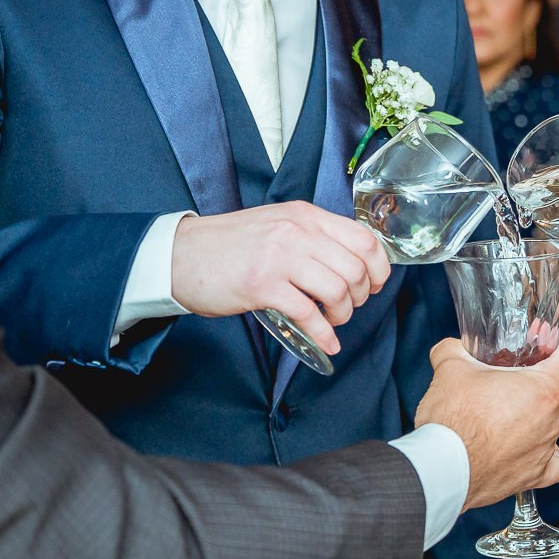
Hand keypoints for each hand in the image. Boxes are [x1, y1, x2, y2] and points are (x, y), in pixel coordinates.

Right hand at [169, 203, 389, 354]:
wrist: (180, 254)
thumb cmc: (230, 245)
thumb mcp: (278, 224)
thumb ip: (312, 236)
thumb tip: (351, 262)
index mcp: (305, 215)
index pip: (364, 238)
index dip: (379, 267)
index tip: (374, 284)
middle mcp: (297, 231)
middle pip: (356, 267)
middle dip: (362, 295)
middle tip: (350, 306)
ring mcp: (280, 257)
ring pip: (338, 290)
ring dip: (343, 314)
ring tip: (332, 321)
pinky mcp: (262, 285)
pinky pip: (308, 314)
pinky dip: (323, 334)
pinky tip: (325, 343)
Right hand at [417, 309, 558, 508]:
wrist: (442, 471)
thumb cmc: (452, 424)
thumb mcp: (450, 367)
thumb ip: (456, 349)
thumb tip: (455, 347)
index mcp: (545, 389)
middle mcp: (554, 419)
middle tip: (542, 347)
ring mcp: (547, 448)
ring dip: (553, 396)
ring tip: (527, 389)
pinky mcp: (534, 474)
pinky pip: (555, 460)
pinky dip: (548, 448)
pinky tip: (532, 440)